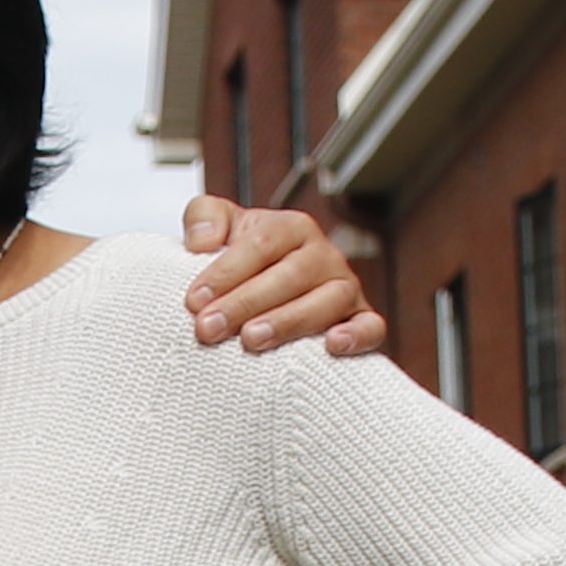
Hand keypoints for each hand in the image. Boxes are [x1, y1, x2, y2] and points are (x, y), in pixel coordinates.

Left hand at [179, 196, 387, 362]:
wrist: (265, 297)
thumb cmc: (242, 264)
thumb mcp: (219, 229)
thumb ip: (203, 218)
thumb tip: (202, 241)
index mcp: (291, 228)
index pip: (262, 244)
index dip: (226, 271)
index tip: (194, 300)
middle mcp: (323, 255)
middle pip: (290, 275)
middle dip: (245, 303)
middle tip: (209, 328)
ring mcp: (345, 288)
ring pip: (327, 301)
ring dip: (289, 321)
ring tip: (251, 340)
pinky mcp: (361, 320)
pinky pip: (371, 326)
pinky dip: (357, 336)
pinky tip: (331, 347)